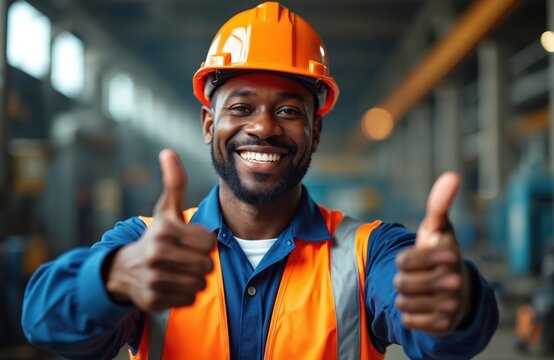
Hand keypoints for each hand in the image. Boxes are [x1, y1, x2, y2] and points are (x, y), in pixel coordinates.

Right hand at [105, 149, 215, 311]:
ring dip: (194, 278)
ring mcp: (153, 279)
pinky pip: (189, 299)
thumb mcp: (165, 209)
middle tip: (185, 257)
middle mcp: (156, 255)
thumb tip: (168, 152)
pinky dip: (185, 294)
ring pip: (200, 284)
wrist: (123, 269)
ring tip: (178, 270)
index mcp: (164, 231)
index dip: (204, 242)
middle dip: (200, 262)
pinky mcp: (153, 301)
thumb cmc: (156, 236)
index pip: (209, 243)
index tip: (190, 240)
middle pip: (207, 265)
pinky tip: (171, 284)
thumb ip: (174, 182)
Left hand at [393, 172, 471, 334]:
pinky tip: (423, 307)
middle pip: (400, 283)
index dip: (403, 260)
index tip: (415, 258)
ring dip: (405, 296)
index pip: (402, 260)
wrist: (458, 292)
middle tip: (418, 276)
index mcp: (450, 254)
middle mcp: (454, 281)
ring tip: (420, 291)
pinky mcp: (445, 325)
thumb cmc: (440, 253)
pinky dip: (410, 315)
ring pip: (402, 302)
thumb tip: (452, 175)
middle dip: (402, 279)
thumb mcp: (438, 228)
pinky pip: (408, 321)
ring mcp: (451, 305)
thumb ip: (439, 203)